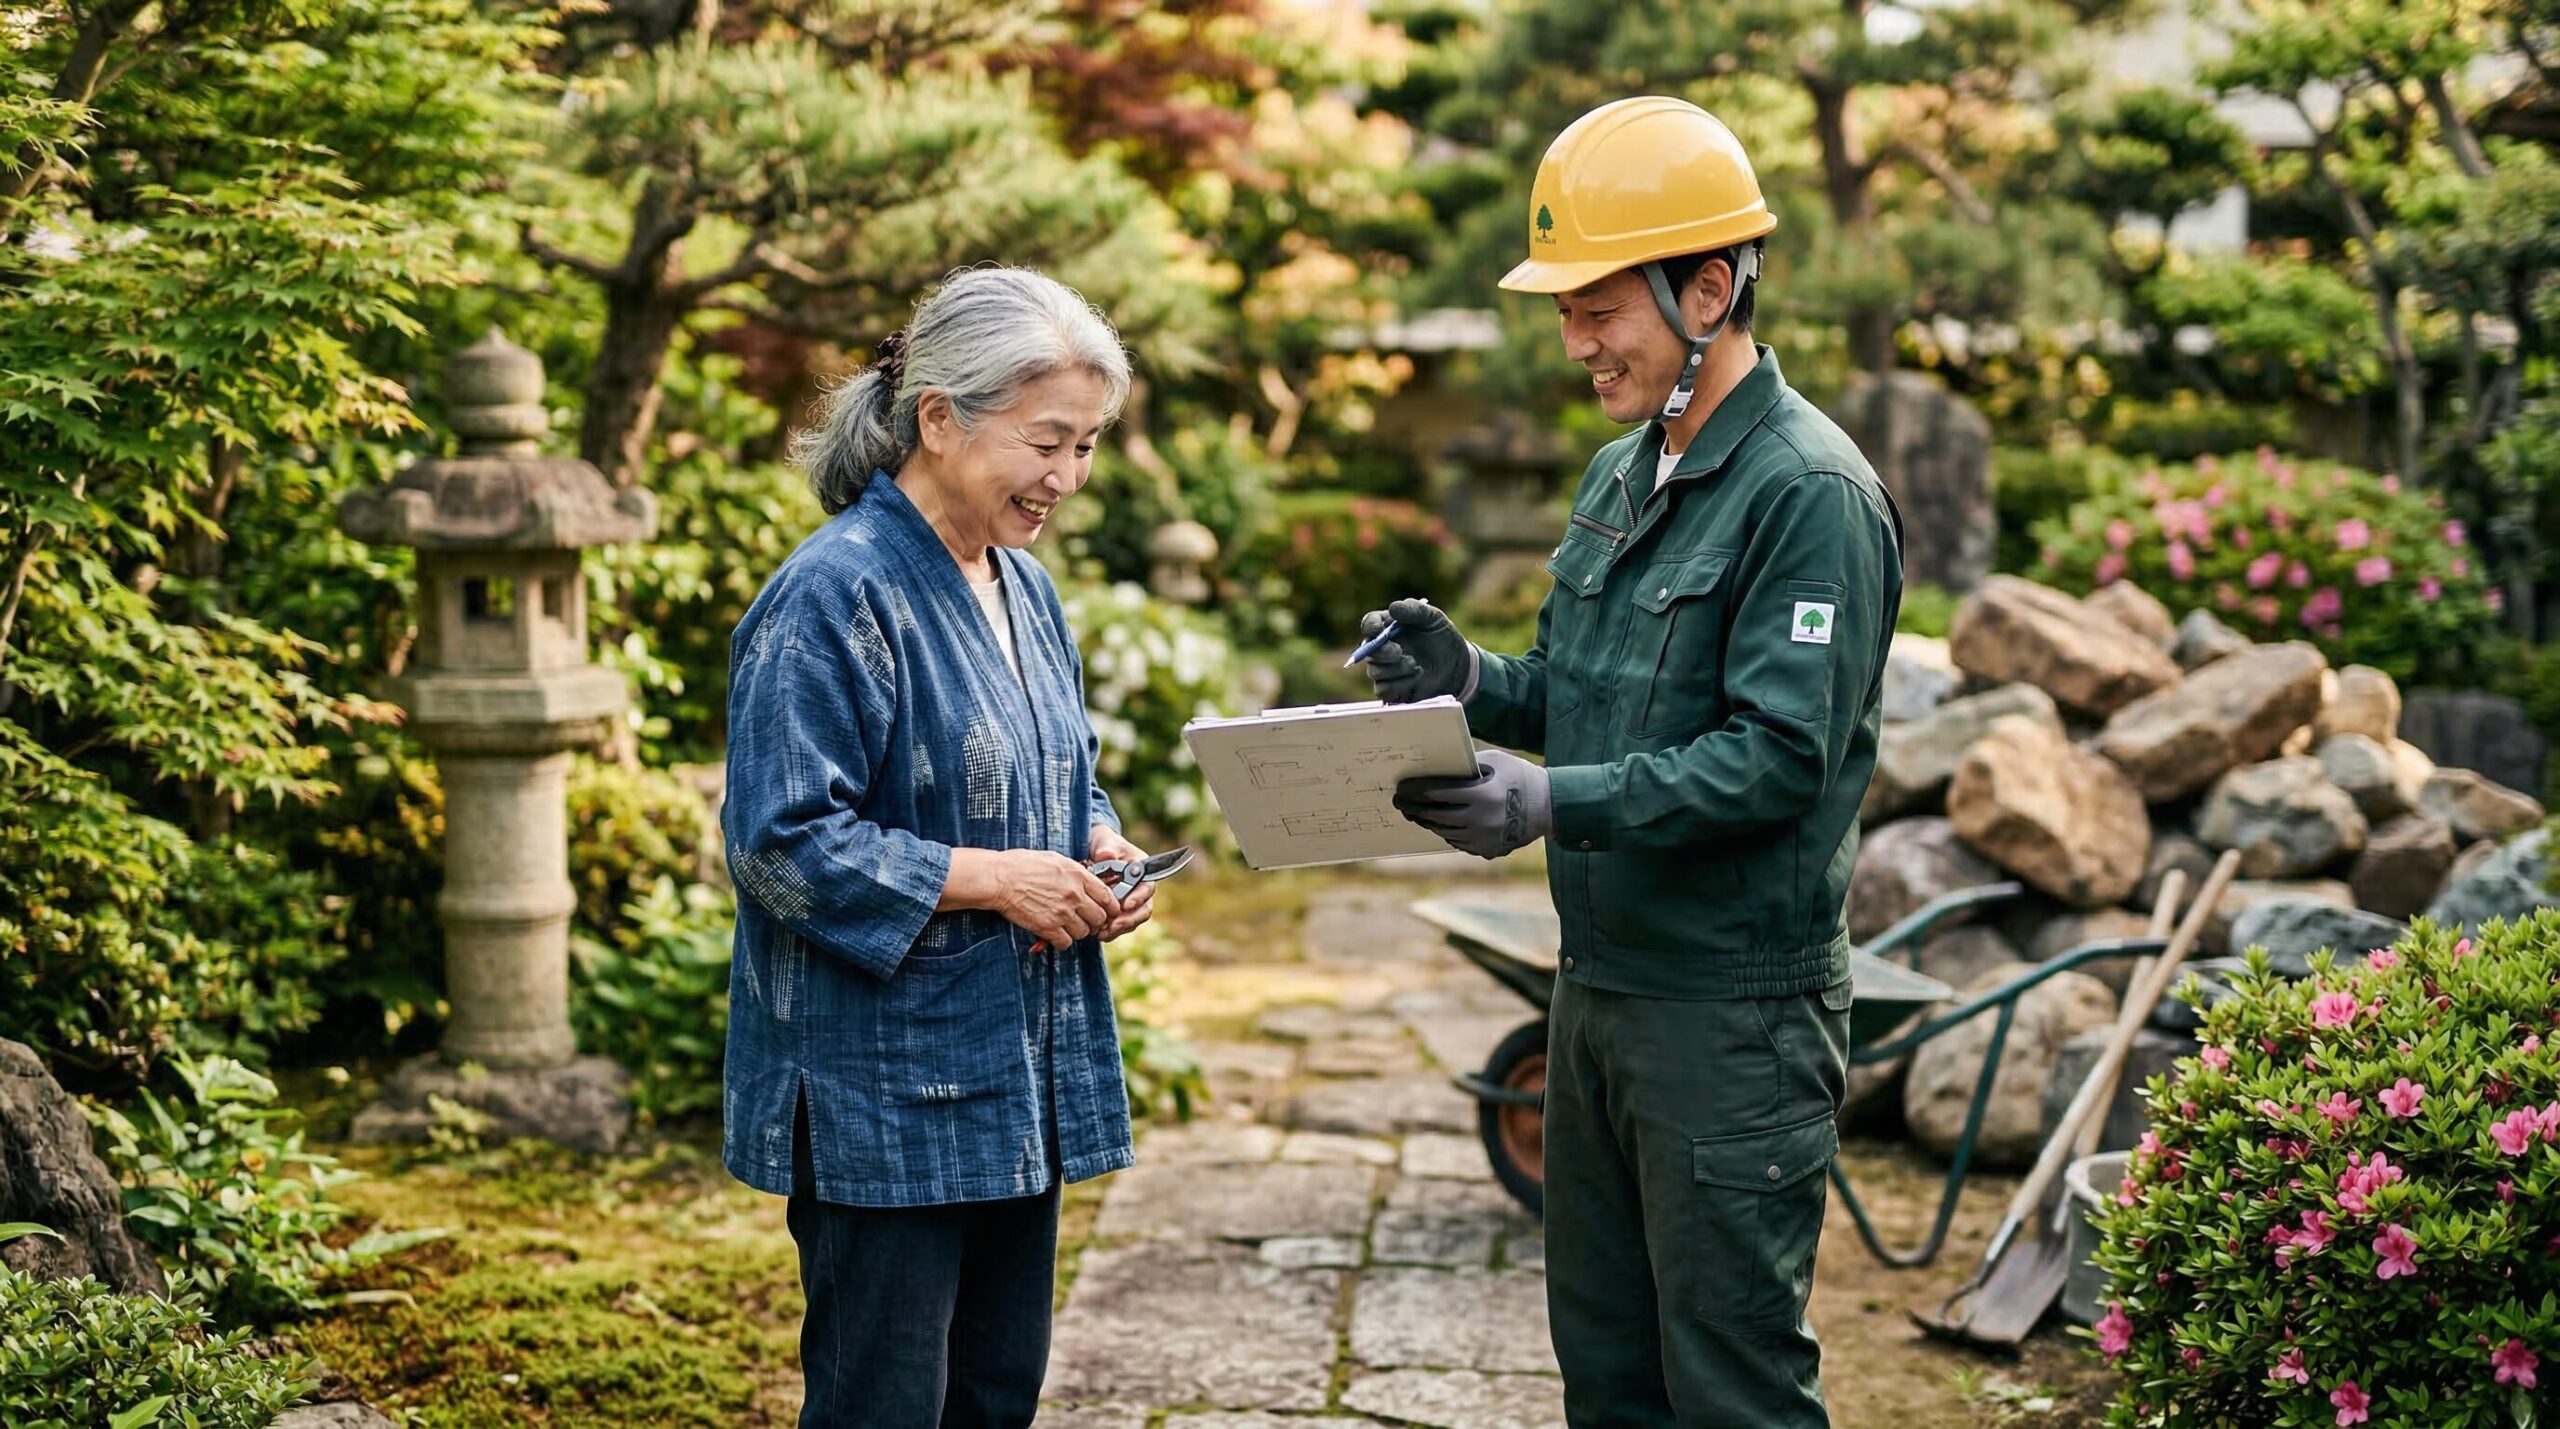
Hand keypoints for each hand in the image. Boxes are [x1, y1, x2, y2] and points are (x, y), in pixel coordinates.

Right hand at [988, 850, 1118, 951]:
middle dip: (1094, 921)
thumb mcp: (1055, 859)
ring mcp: (1062, 912)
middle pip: (1100, 918)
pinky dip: (1062, 941)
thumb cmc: (1022, 865)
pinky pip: (1066, 943)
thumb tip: (1086, 879)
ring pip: (1084, 932)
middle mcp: (1074, 895)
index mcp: (1078, 875)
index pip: (1107, 897)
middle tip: (1085, 920)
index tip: (1107, 911)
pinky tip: (1055, 934)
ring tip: (1067, 926)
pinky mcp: (1048, 927)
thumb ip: (1074, 872)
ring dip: (1077, 932)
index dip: (1110, 907)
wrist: (999, 879)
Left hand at [1087, 823, 1156, 943]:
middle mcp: (1140, 888)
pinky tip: (1098, 933)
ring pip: (1133, 921)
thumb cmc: (1103, 843)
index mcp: (1142, 870)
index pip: (1147, 887)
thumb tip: (1106, 856)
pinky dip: (1111, 931)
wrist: (1094, 852)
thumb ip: (1107, 847)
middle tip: (1113, 925)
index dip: (1139, 898)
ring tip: (1102, 932)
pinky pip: (1120, 925)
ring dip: (1120, 929)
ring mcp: (1131, 901)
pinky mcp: (1119, 911)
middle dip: (1129, 920)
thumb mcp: (1104, 841)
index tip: (1125, 905)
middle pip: (1143, 909)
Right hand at [1358, 597, 1476, 704]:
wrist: (1457, 665)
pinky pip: (1383, 690)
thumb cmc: (1441, 637)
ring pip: (1374, 672)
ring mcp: (1385, 669)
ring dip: (1395, 670)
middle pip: (1368, 651)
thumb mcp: (1433, 617)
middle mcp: (1382, 648)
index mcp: (1387, 626)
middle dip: (1382, 652)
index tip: (1378, 629)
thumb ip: (1414, 609)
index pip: (1369, 623)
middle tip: (1399, 652)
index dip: (1370, 626)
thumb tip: (1393, 608)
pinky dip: (1399, 685)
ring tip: (1417, 666)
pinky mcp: (1391, 689)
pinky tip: (1417, 678)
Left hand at [1393, 748, 1552, 858]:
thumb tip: (1437, 768)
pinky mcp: (1487, 850)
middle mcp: (1480, 820)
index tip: (1403, 787)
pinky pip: (1458, 842)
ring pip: (1444, 831)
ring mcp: (1483, 838)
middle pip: (1436, 815)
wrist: (1549, 807)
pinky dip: (1445, 832)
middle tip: (1401, 802)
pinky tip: (1438, 823)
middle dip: (1415, 808)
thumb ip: (1467, 766)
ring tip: (1416, 813)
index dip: (1417, 790)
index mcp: (1482, 795)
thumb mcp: (1495, 761)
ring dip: (1427, 822)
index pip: (1438, 792)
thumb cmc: (1520, 777)